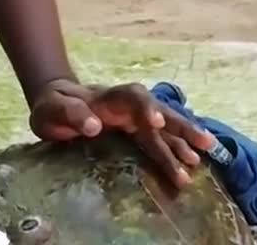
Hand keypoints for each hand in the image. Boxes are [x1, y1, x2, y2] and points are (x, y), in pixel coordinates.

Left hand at [29, 79, 214, 187]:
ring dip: (182, 140)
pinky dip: (174, 147)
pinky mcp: (133, 131)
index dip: (147, 109)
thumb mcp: (53, 108)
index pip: (132, 98)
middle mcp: (126, 106)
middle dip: (180, 127)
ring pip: (163, 126)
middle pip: (158, 111)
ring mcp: (132, 118)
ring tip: (203, 156)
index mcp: (108, 97)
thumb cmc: (53, 106)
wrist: (55, 103)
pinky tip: (191, 160)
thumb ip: (71, 114)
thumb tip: (95, 126)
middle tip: (203, 144)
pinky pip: (158, 138)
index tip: (158, 126)